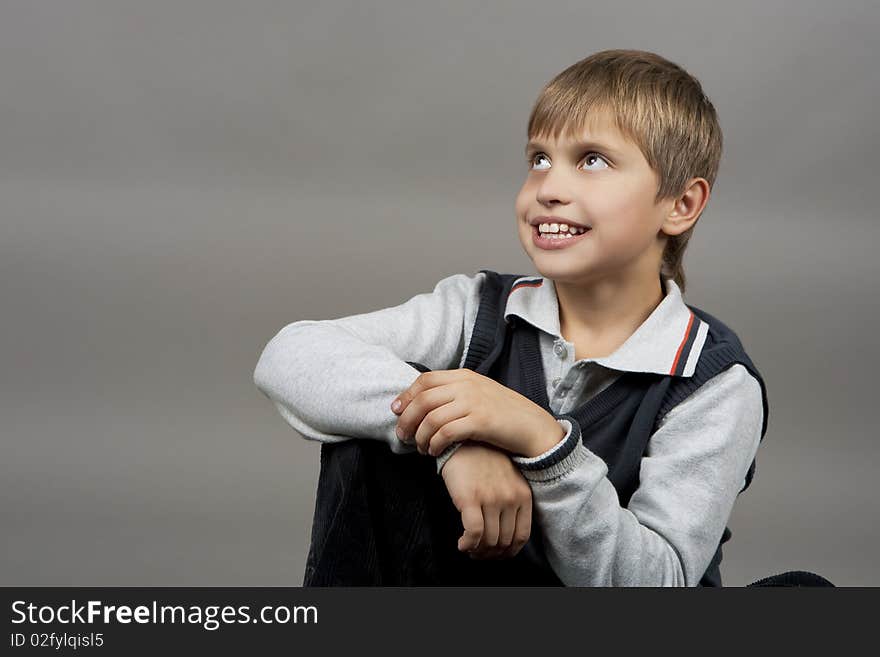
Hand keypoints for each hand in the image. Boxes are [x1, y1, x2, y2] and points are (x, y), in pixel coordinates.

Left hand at [391, 369, 563, 457]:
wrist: (534, 427)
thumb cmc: (505, 415)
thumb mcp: (480, 394)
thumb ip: (456, 393)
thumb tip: (426, 402)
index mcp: (464, 376)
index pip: (424, 380)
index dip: (406, 396)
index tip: (396, 411)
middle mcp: (467, 385)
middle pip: (422, 399)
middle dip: (407, 419)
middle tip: (402, 436)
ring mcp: (474, 402)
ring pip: (431, 418)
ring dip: (420, 437)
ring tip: (420, 449)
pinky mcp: (480, 422)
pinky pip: (446, 433)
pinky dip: (434, 444)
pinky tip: (434, 452)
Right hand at [441, 442, 532, 558]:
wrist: (463, 442)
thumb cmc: (483, 461)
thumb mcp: (508, 479)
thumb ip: (511, 502)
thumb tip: (504, 535)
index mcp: (523, 495)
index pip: (521, 536)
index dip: (508, 552)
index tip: (496, 554)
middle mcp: (510, 499)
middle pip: (504, 542)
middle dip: (490, 554)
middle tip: (478, 553)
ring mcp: (491, 499)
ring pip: (489, 541)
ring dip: (478, 551)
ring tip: (469, 548)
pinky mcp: (470, 499)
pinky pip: (473, 534)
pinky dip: (468, 544)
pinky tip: (461, 543)